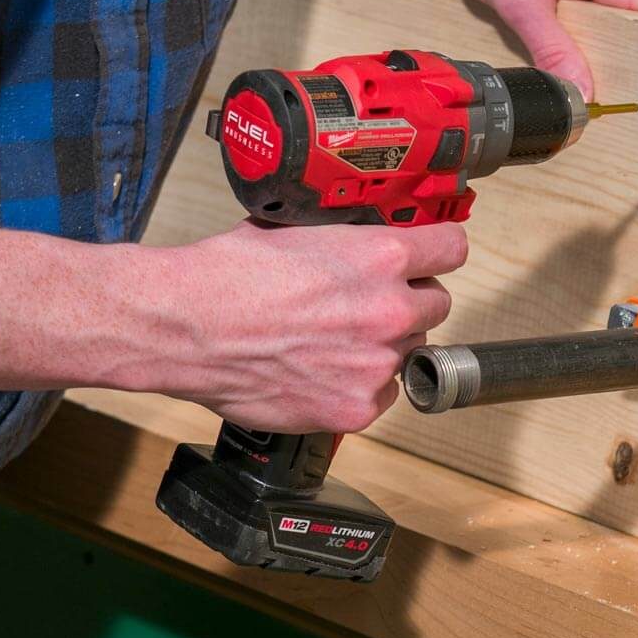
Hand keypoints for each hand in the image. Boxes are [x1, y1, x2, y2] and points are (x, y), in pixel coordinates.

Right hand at [162, 220, 467, 432]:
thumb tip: (366, 238)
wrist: (184, 328)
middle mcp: (390, 310)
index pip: (452, 249)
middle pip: (437, 304)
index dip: (438, 252)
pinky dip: (363, 386)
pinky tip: (326, 372)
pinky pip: (384, 394)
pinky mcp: (356, 407)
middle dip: (410, 301)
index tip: (432, 257)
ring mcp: (377, 364)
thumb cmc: (228, 275)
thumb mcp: (298, 230)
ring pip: (409, 351)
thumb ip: (348, 241)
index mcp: (381, 256)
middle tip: (371, 304)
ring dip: (385, 345)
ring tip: (335, 341)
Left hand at [451, 0, 637, 98]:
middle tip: (608, 108)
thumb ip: (552, 49)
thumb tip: (582, 96)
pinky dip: (600, 49)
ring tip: (592, 93)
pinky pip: (616, 27)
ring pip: (634, 36)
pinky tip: (580, 68)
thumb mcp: (519, 2)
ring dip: (615, 64)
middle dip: (634, 74)